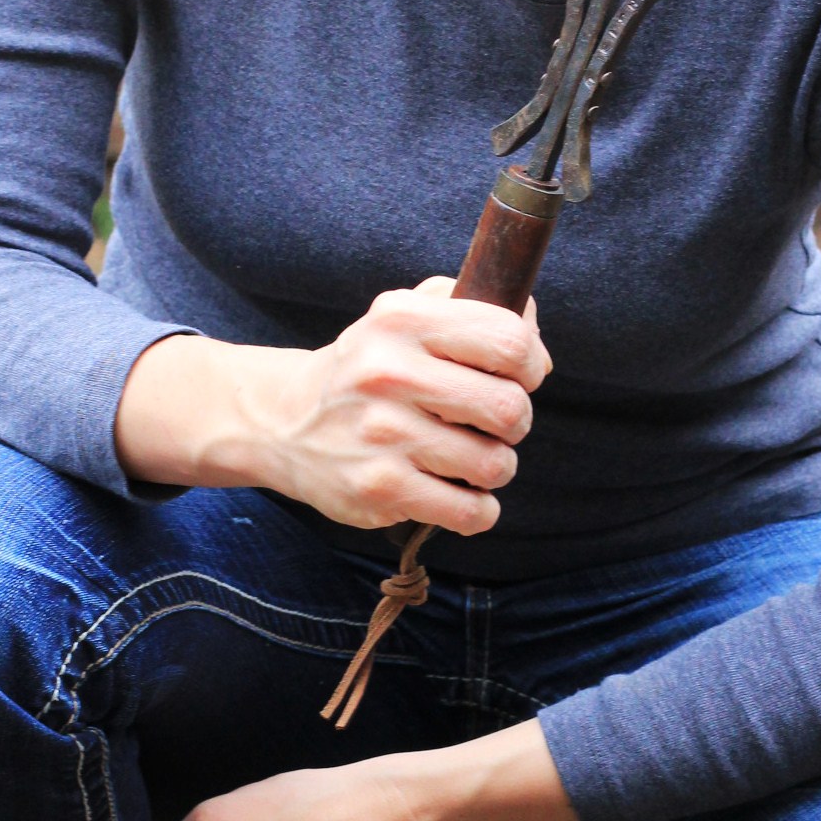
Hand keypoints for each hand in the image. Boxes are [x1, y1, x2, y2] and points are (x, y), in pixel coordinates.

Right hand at [114, 277, 550, 535]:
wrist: (285, 421)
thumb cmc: (369, 368)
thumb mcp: (405, 316)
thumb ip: (471, 309)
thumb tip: (536, 341)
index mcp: (403, 320)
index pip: (509, 341)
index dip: (530, 364)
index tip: (520, 376)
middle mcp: (389, 373)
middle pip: (510, 408)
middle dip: (514, 422)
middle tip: (491, 424)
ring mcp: (382, 434)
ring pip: (495, 464)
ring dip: (494, 467)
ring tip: (468, 457)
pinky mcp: (379, 488)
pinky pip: (470, 511)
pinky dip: (478, 510)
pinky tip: (459, 494)